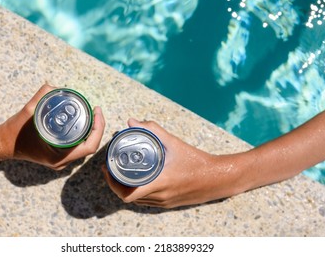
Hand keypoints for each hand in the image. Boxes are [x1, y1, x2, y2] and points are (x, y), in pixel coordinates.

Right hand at [0, 84, 105, 169]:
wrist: (3, 144)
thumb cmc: (14, 133)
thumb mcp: (27, 112)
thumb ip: (41, 97)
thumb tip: (53, 86)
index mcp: (58, 156)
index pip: (89, 146)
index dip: (98, 129)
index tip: (97, 112)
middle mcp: (62, 161)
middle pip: (90, 145)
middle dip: (97, 127)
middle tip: (96, 110)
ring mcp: (61, 159)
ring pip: (85, 145)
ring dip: (91, 130)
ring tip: (92, 113)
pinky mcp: (59, 155)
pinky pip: (77, 145)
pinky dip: (83, 133)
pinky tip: (83, 120)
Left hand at [102, 118, 244, 207]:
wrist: (217, 179)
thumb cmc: (197, 161)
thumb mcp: (175, 144)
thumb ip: (153, 130)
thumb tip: (132, 121)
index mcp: (159, 184)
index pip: (127, 194)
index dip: (112, 184)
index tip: (107, 169)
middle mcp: (159, 197)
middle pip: (128, 197)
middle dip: (115, 184)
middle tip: (110, 169)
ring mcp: (164, 202)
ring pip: (137, 201)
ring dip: (126, 189)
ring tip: (120, 173)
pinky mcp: (168, 204)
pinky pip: (147, 201)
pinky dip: (138, 192)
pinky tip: (137, 179)